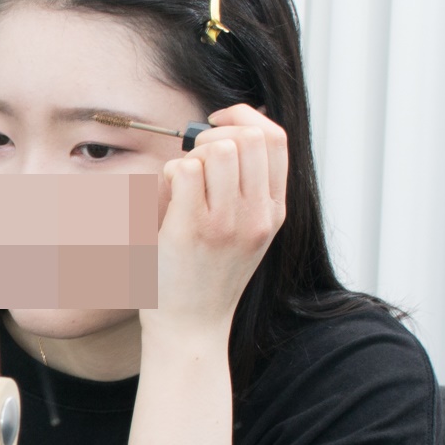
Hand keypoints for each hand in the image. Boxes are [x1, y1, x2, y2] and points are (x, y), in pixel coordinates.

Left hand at [144, 105, 287, 335]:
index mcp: (273, 211)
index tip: (217, 125)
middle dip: (214, 135)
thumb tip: (239, 127)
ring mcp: (226, 222)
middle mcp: (257, 215)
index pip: (275, 138)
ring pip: (217, 149)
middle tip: (194, 158)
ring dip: (192, 156)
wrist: (191, 326)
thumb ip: (250, 187)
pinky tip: (169, 198)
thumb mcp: (247, 231)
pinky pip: (184, 170)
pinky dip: (171, 175)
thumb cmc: (210, 276)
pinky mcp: (191, 230)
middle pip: (247, 137)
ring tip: (182, 184)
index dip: (244, 117)